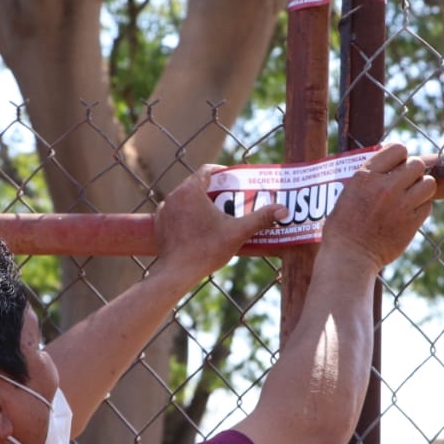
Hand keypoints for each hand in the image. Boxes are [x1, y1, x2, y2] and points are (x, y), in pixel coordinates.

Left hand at [153, 164, 286, 281]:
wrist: (177, 273)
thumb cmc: (206, 250)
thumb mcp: (237, 232)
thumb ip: (261, 218)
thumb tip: (284, 210)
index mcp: (191, 191)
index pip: (207, 170)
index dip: (222, 173)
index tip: (234, 181)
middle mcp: (174, 196)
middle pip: (196, 184)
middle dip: (213, 190)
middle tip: (230, 199)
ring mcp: (164, 210)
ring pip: (185, 198)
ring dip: (199, 202)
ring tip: (216, 214)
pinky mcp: (159, 224)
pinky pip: (176, 212)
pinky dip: (187, 214)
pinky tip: (199, 227)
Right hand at [320, 143, 435, 272]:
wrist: (349, 257)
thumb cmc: (342, 227)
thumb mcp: (348, 193)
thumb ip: (369, 178)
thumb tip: (387, 167)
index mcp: (366, 176)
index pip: (397, 149)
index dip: (400, 156)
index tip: (397, 164)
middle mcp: (386, 186)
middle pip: (417, 164)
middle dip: (413, 172)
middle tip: (405, 182)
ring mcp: (401, 205)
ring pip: (429, 183)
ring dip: (422, 187)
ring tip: (412, 195)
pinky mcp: (411, 223)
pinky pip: (428, 205)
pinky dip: (421, 208)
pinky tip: (410, 213)